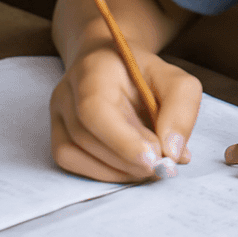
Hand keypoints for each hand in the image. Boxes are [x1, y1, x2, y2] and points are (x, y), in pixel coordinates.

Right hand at [50, 43, 202, 181]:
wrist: (114, 63)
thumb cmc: (146, 74)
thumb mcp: (175, 80)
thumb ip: (180, 110)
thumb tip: (173, 152)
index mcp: (95, 69)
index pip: (96, 109)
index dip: (122, 140)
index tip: (154, 159)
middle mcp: (68, 91)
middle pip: (85, 135)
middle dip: (127, 158)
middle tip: (161, 165)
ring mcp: (58, 113)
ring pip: (73, 153)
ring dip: (117, 170)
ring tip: (150, 166)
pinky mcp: (57, 133)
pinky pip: (71, 162)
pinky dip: (103, 172)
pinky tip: (130, 168)